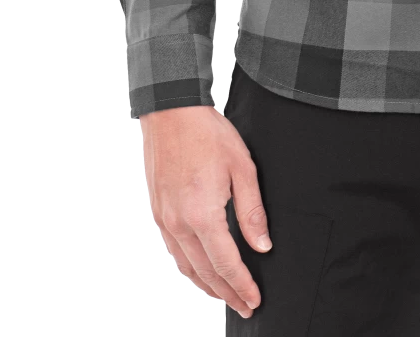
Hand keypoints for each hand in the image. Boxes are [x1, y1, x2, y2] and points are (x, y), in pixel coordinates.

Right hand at [140, 103, 271, 319]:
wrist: (171, 111)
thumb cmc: (208, 133)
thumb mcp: (242, 167)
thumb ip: (252, 211)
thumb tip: (262, 246)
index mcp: (202, 215)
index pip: (226, 265)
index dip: (242, 285)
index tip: (254, 300)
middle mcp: (179, 224)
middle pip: (204, 273)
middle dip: (226, 294)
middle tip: (244, 307)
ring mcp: (164, 220)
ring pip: (185, 267)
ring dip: (206, 286)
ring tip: (224, 296)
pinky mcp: (157, 212)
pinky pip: (173, 252)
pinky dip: (188, 268)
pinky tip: (200, 270)